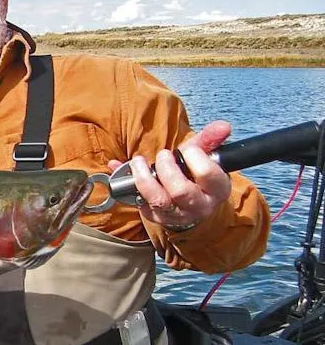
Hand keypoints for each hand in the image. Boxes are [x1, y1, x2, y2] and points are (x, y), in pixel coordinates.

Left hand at [108, 120, 232, 228]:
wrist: (188, 205)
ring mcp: (177, 215)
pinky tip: (122, 171)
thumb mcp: (203, 157)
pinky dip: (128, 185)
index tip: (186, 150)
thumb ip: (210, 140)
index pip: (207, 173)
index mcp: (217, 190)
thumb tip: (223, 126)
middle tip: (163, 156)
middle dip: (166, 168)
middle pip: (180, 190)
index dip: (193, 157)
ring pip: (158, 201)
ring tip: (138, 162)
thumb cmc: (194, 175)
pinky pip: (140, 203)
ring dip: (143, 178)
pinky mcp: (158, 218)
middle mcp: (199, 206)